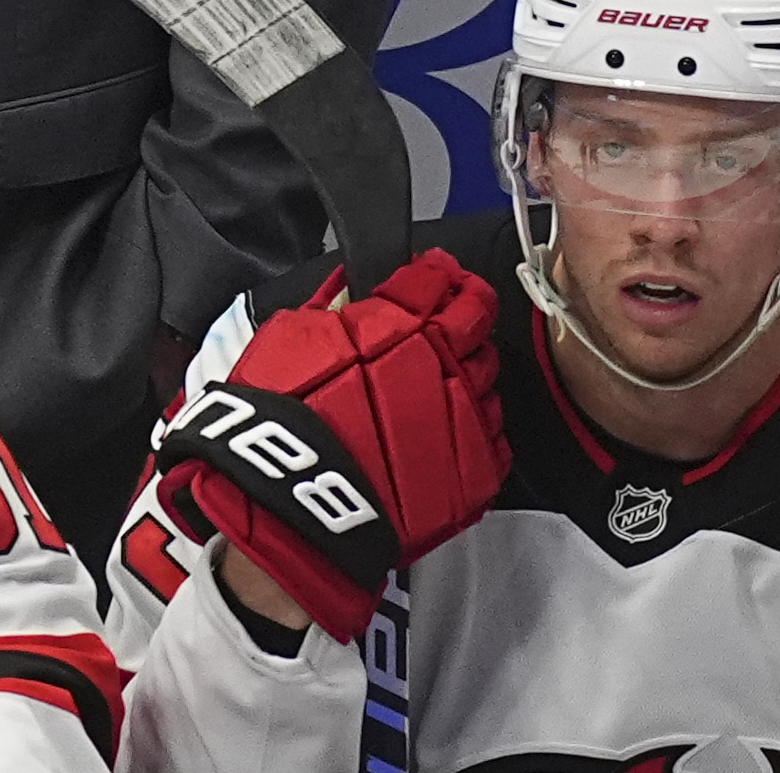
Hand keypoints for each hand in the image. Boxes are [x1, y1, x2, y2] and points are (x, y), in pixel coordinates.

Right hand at [156, 250, 508, 642]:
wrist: (294, 505)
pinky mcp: (475, 477)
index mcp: (401, 323)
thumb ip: (333, 303)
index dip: (442, 273)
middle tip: (441, 324)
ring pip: (490, 380)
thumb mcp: (292, 334)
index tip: (439, 275)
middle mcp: (443, 365)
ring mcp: (465, 422)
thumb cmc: (284, 416)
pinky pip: (495, 439)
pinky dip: (477, 429)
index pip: (442, 279)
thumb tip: (350, 284)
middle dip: (462, 316)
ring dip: (468, 374)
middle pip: (478, 324)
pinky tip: (448, 431)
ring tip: (436, 386)